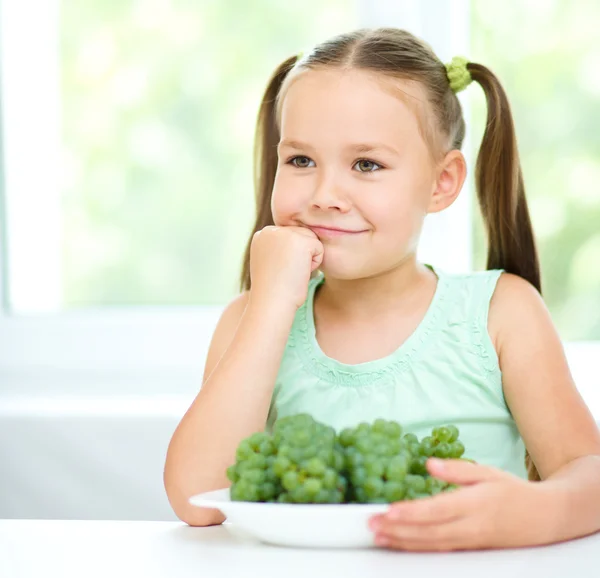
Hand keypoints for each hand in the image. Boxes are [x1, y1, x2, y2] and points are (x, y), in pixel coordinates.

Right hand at [249, 225, 323, 310]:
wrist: (271, 303)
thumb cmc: (273, 290)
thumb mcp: (270, 262)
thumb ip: (278, 248)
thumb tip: (296, 244)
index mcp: (262, 234)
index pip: (290, 237)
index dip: (290, 256)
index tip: (278, 271)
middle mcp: (271, 230)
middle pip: (301, 235)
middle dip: (300, 256)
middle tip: (286, 273)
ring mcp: (285, 233)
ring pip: (311, 240)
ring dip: (307, 259)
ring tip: (292, 272)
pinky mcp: (301, 240)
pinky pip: (319, 248)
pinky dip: (314, 264)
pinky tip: (299, 272)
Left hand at [369, 458, 557, 550]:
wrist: (544, 518)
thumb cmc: (513, 491)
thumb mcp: (488, 472)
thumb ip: (458, 469)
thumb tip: (430, 464)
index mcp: (475, 504)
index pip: (437, 510)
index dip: (411, 513)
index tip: (388, 510)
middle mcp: (471, 527)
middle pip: (429, 532)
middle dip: (398, 529)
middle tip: (371, 524)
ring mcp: (470, 542)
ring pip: (431, 545)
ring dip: (402, 541)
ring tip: (378, 536)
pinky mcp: (470, 550)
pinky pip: (439, 550)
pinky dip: (417, 548)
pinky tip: (400, 544)